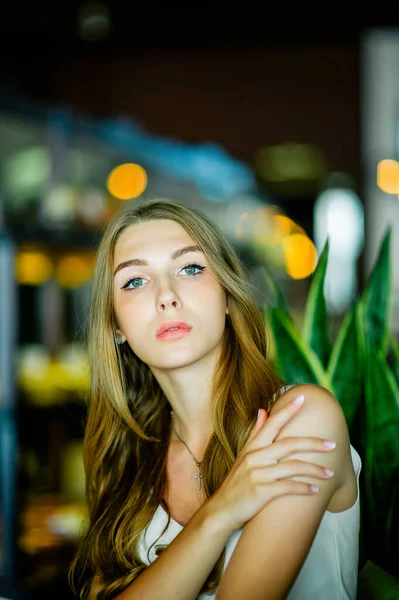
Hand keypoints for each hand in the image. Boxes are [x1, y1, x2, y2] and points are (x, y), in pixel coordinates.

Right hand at [208, 394, 335, 532]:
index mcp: (252, 447)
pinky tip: (316, 490)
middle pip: (289, 444)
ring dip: (315, 470)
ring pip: (293, 466)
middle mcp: (254, 457)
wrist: (221, 511)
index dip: (288, 410)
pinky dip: (304, 488)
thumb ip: (256, 433)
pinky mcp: (261, 492)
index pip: (273, 423)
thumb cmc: (236, 483)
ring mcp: (257, 474)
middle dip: (313, 443)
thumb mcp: (243, 455)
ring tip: (330, 473)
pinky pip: (288, 487)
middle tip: (333, 444)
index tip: (303, 398)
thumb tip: (263, 410)